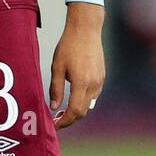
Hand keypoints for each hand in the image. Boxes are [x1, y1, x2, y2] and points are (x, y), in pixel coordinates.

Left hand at [49, 2, 104, 128]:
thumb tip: (54, 107)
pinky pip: (93, 96)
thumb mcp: (57, 67)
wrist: (86, 30)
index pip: (74, 111)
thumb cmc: (69, 46)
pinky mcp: (102, 77)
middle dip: (70, 119)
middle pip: (83, 112)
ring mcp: (100, 81)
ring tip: (63, 110)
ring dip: (77, 111)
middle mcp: (93, 84)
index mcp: (81, 83)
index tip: (54, 125)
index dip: (64, 121)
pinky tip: (73, 97)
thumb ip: (56, 88)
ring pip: (89, 105)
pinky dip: (83, 101)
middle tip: (57, 120)